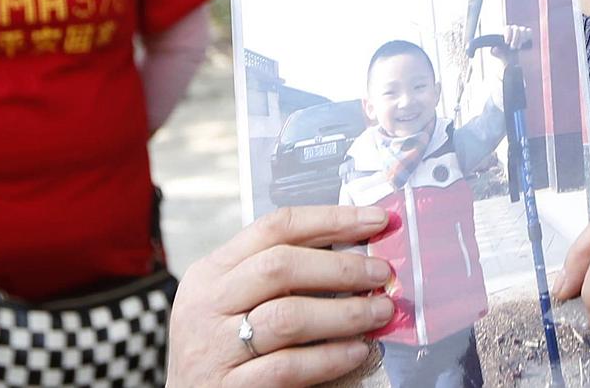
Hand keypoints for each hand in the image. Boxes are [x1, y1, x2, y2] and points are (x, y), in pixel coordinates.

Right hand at [167, 206, 395, 386]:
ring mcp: (215, 347)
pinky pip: (288, 367)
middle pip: (280, 267)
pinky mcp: (229, 387)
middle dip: (341, 268)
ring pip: (287, 317)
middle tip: (382, 274)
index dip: (331, 219)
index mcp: (212, 271)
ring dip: (345, 313)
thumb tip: (354, 251)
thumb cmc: (222, 345)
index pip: (275, 227)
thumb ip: (278, 273)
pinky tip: (356, 351)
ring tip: (380, 313)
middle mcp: (207, 304)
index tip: (375, 220)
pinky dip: (329, 357)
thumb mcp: (234, 298)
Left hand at [489, 25, 532, 64]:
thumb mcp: (495, 53)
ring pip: (523, 30)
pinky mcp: (526, 34)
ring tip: (518, 47)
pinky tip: (526, 41)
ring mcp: (520, 31)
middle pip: (516, 29)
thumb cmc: (501, 53)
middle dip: (515, 39)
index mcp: (505, 31)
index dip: (508, 34)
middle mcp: (513, 29)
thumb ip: (493, 51)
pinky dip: (528, 35)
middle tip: (512, 48)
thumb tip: (495, 48)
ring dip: (522, 38)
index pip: (507, 28)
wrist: (509, 58)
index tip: (506, 43)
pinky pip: (529, 31)